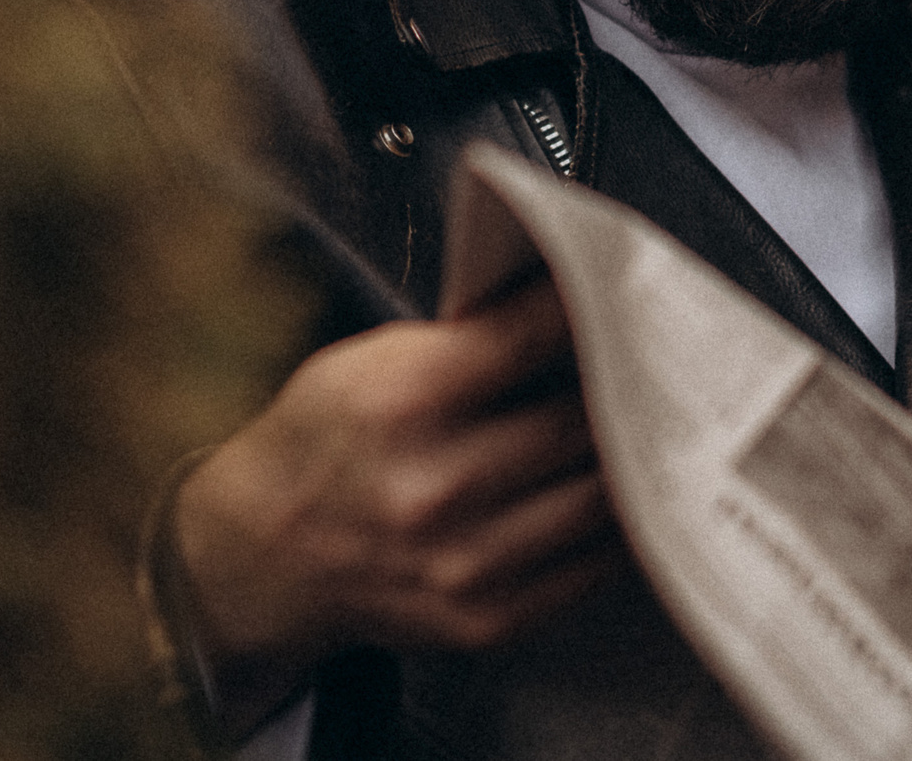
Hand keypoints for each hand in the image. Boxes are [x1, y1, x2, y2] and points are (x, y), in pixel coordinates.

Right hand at [172, 279, 619, 735]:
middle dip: (621, 385)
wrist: (266, 557)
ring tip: (639, 424)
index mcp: (402, 404)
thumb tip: (578, 306)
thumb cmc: (328, 440)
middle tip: (645, 361)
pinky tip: (611, 491)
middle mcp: (435, 490)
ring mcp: (465, 565)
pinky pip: (594, 564)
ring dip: (629, 457)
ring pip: (604, 497)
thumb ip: (472, 337)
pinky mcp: (490, 620)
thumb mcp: (373, 360)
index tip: (620, 292)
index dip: (590, 307)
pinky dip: (614, 523)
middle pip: (584, 421)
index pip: (533, 338)